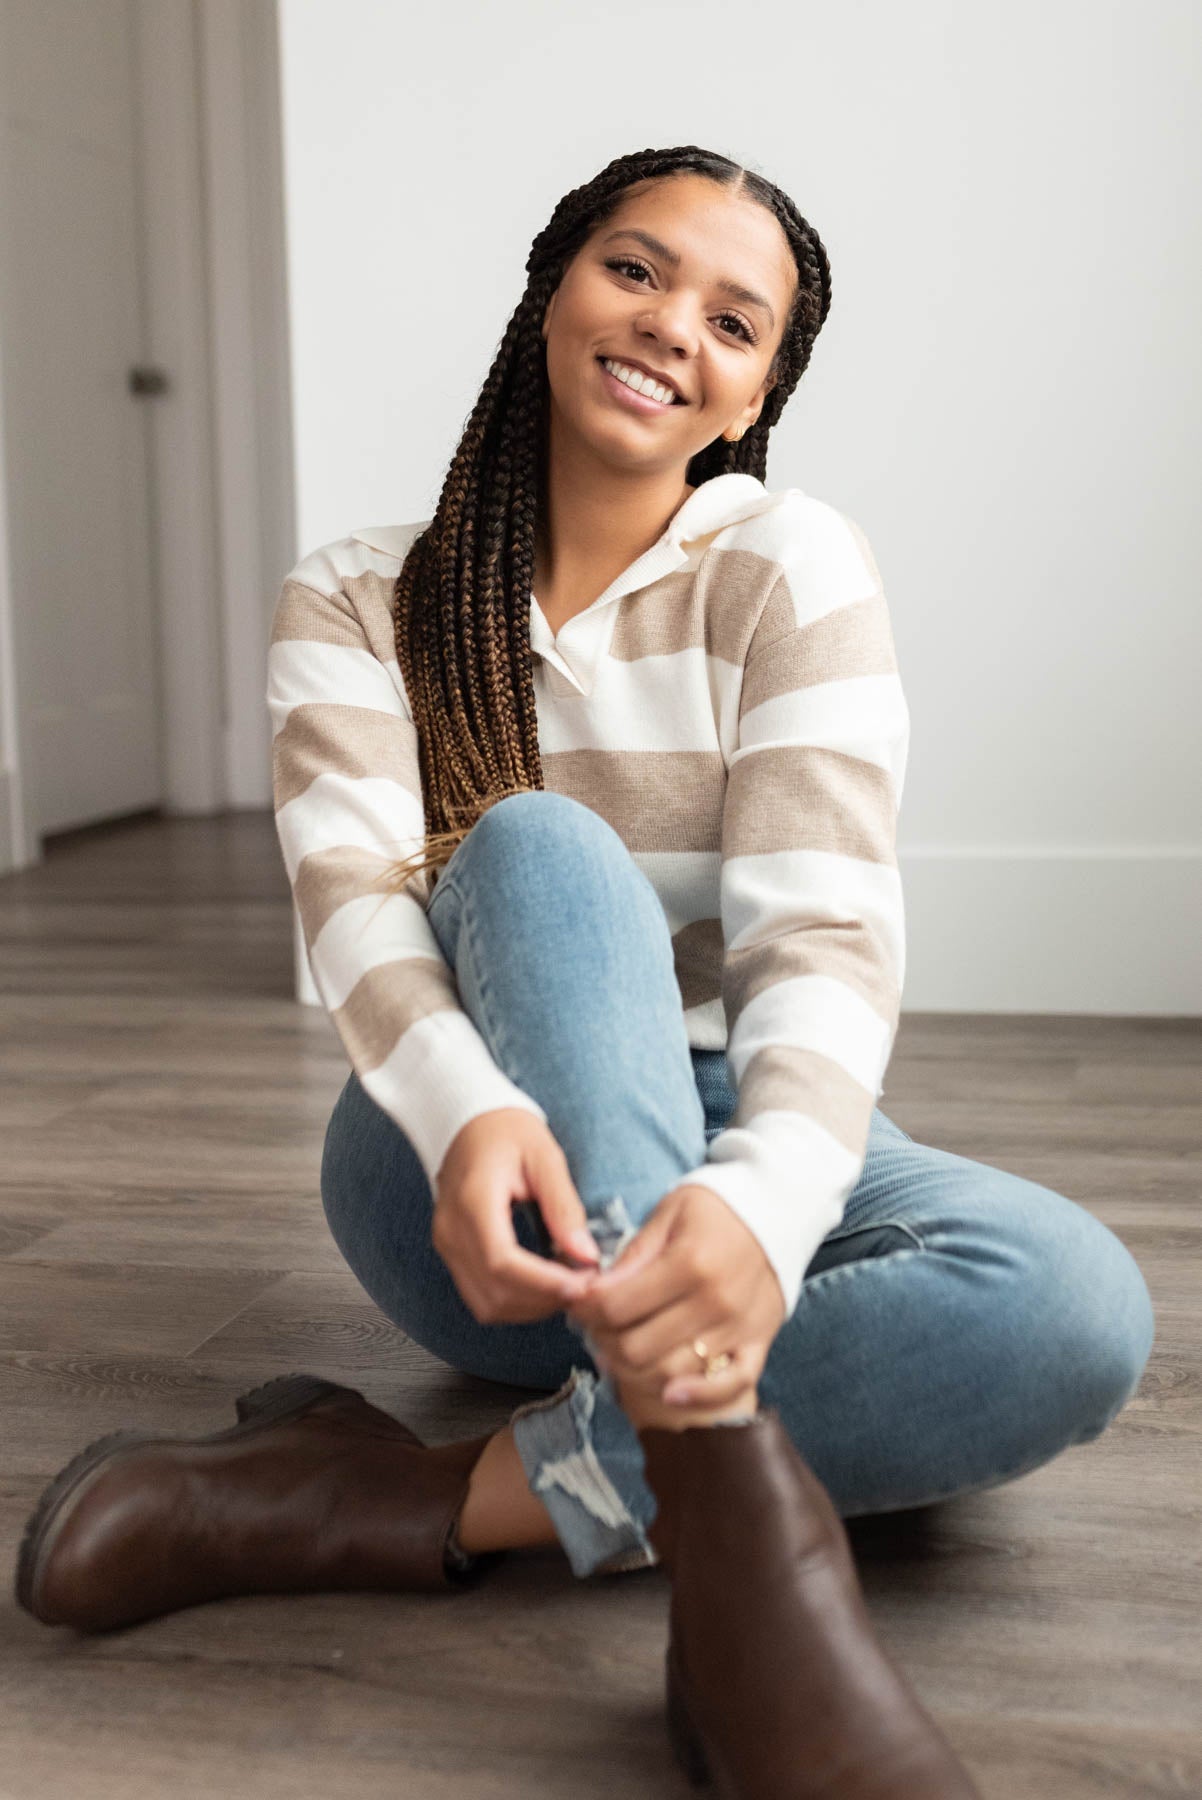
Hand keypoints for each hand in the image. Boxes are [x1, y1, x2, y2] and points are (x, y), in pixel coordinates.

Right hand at [433, 1110, 601, 1324]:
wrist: (468, 1122)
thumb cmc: (507, 1132)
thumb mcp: (544, 1157)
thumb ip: (564, 1206)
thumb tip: (587, 1255)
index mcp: (472, 1200)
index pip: (501, 1261)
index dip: (543, 1282)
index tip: (582, 1283)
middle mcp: (451, 1230)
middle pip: (494, 1292)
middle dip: (544, 1299)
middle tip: (586, 1285)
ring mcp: (447, 1245)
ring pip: (486, 1304)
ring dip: (531, 1306)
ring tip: (569, 1285)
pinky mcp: (453, 1254)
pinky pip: (482, 1296)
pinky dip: (517, 1301)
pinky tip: (545, 1284)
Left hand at [564, 1183, 786, 1410]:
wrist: (779, 1210)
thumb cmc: (715, 1209)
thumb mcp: (668, 1214)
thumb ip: (632, 1256)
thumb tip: (592, 1292)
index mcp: (689, 1263)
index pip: (616, 1306)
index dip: (585, 1309)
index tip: (577, 1300)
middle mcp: (715, 1302)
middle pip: (636, 1347)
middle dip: (602, 1340)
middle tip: (594, 1325)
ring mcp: (738, 1328)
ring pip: (670, 1372)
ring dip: (633, 1368)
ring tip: (618, 1347)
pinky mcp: (758, 1343)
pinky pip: (729, 1386)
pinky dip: (697, 1396)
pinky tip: (669, 1393)